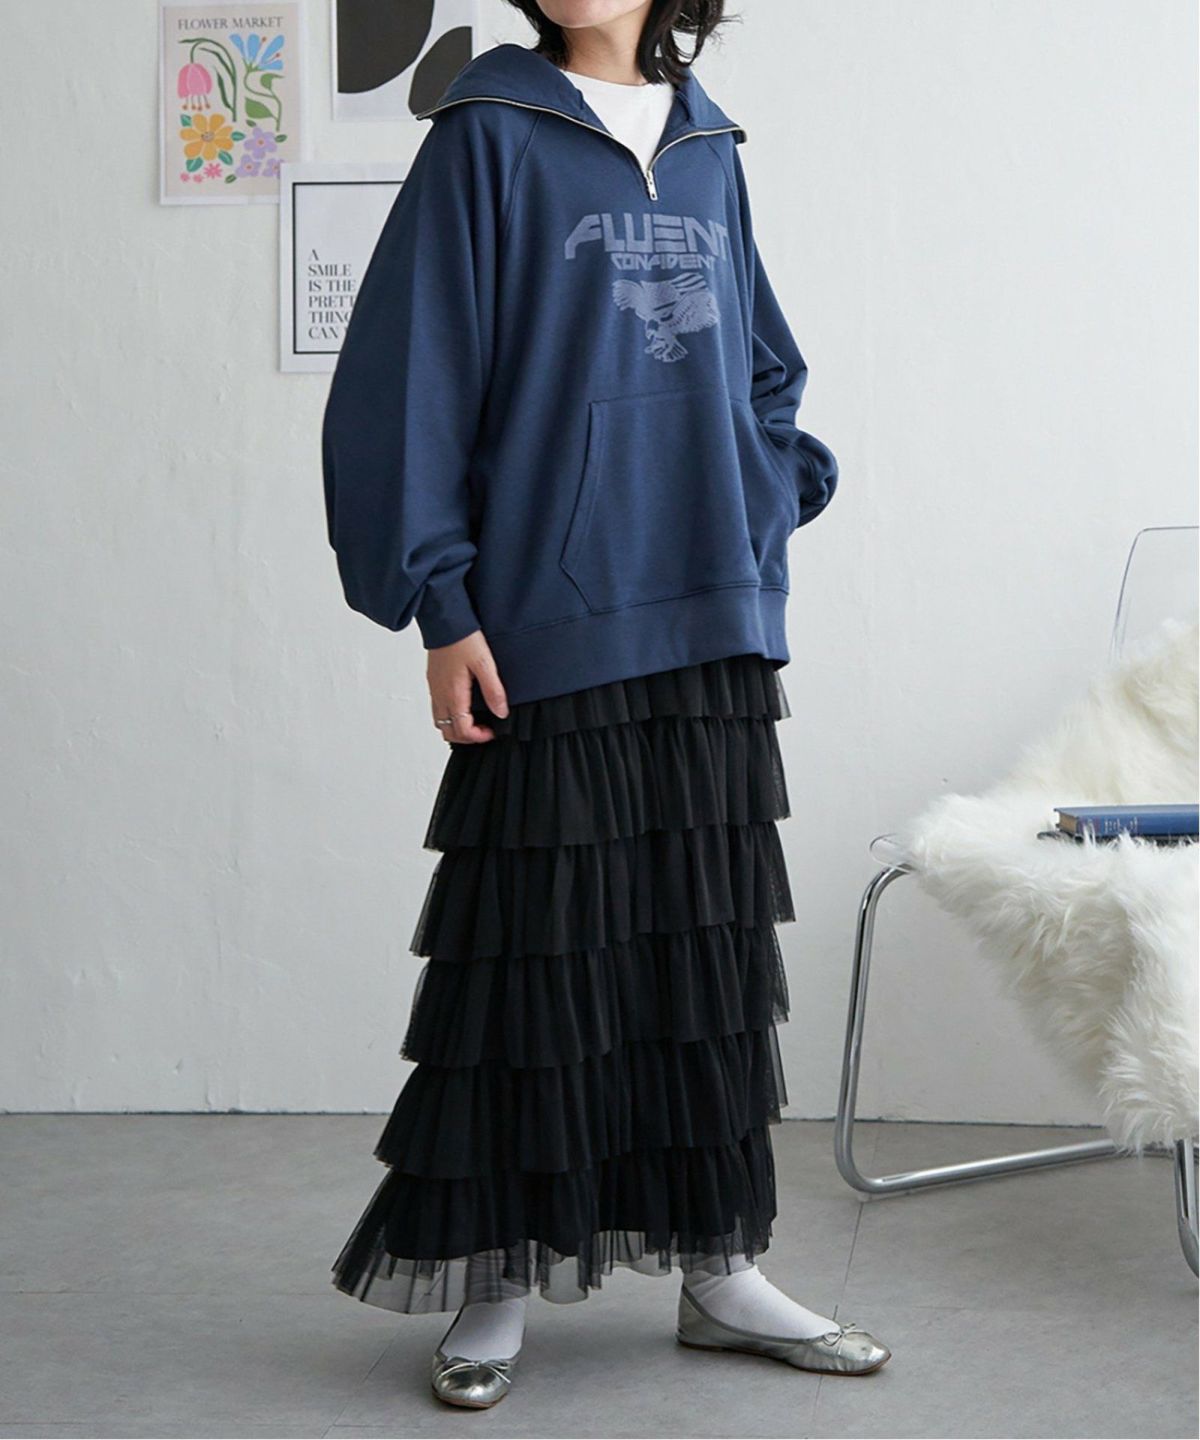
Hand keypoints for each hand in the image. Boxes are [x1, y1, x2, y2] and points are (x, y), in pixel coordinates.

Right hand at [426, 629, 508, 743]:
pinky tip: (463, 705)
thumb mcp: (485, 663)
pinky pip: (437, 708)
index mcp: (453, 694)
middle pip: (447, 731)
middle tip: (484, 729)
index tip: (492, 732)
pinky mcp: (433, 681)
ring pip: (440, 721)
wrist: (444, 620)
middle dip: (466, 736)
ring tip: (474, 720)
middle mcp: (440, 695)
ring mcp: (435, 689)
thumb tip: (501, 712)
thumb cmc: (462, 638)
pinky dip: (449, 715)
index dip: (478, 737)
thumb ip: (493, 690)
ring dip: (456, 727)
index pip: (461, 730)